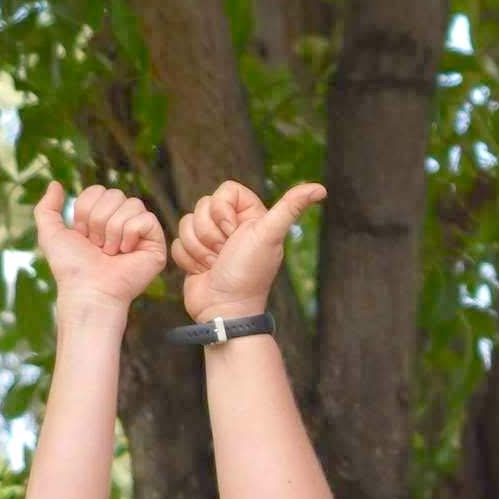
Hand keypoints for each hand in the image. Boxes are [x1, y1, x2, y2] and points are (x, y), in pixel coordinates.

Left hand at [35, 184, 168, 322]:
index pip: (98, 190)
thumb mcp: (50, 233)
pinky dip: (130, 234)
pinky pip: (147, 219)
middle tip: (97, 245)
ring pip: (132, 204)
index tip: (82, 236)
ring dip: (113, 230)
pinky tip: (126, 252)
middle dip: (99, 220)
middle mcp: (123, 222)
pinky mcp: (156, 244)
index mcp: (102, 217)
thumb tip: (55, 183)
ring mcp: (141, 233)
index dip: (85, 210)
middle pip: (115, 193)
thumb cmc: (71, 267)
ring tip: (111, 252)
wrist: (88, 290)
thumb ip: (46, 207)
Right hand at [171, 180, 328, 321]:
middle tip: (226, 253)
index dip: (223, 210)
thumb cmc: (248, 274)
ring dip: (199, 248)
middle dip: (211, 233)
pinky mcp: (194, 254)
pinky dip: (188, 260)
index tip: (234, 233)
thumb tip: (320, 188)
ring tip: (216, 265)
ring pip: (187, 222)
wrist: (225, 310)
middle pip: (202, 205)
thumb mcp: (270, 236)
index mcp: (251, 216)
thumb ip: (291, 207)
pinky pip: (177, 242)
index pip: (225, 190)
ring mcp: (211, 240)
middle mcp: (231, 225)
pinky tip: (203, 271)